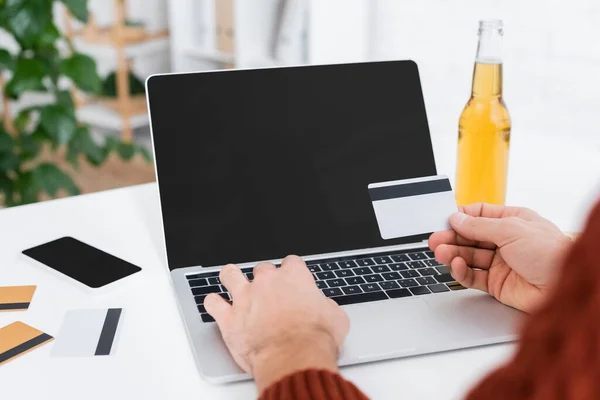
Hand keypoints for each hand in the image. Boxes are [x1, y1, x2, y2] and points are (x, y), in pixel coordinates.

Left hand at [204, 255, 349, 392]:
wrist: (294, 358)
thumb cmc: (315, 339)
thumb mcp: (336, 319)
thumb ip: (327, 307)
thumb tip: (327, 308)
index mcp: (294, 277)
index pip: (291, 262)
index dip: (292, 272)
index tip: (292, 281)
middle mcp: (267, 281)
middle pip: (261, 268)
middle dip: (264, 278)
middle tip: (268, 292)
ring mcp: (245, 297)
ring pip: (230, 274)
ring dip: (231, 278)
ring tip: (233, 282)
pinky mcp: (229, 318)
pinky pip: (212, 303)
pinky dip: (213, 304)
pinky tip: (217, 306)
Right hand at [429, 203, 571, 312]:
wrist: (566, 288)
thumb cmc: (551, 253)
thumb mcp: (511, 229)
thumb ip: (479, 226)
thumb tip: (457, 219)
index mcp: (513, 221)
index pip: (480, 215)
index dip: (461, 217)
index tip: (444, 220)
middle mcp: (506, 241)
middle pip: (470, 237)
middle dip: (451, 238)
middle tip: (434, 239)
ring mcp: (501, 263)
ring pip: (469, 257)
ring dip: (453, 254)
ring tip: (441, 253)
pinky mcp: (497, 284)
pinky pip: (473, 276)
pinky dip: (461, 271)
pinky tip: (456, 265)